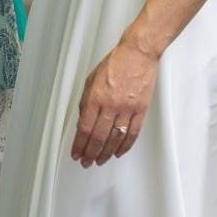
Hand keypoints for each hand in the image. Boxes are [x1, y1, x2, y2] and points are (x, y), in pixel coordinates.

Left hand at [70, 38, 157, 166]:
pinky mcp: (140, 109)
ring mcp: (127, 108)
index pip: (84, 128)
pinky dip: (125, 146)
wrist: (138, 54)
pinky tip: (118, 152)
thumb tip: (84, 122)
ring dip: (106, 153)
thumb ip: (86, 102)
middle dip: (90, 153)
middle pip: (99, 137)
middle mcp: (110, 105)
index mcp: (95, 97)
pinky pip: (132, 133)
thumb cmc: (114, 64)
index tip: (76, 153)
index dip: (79, 145)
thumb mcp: (91, 80)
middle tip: (86, 162)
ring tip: (100, 161)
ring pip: (115, 139)